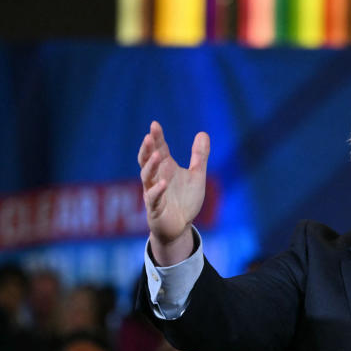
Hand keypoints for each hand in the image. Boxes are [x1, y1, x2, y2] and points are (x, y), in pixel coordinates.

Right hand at [137, 121, 209, 264]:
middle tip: (149, 136)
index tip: (154, 124)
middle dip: (147, 149)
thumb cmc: (185, 200)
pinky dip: (157, 190)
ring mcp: (152, 192)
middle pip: (146, 160)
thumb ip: (199, 156)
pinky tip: (162, 183)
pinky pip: (153, 198)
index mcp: (165, 168)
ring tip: (157, 155)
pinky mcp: (154, 208)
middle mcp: (156, 177)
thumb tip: (203, 133)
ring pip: (146, 177)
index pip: (158, 149)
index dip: (156, 137)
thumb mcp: (196, 176)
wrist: (180, 225)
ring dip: (151, 166)